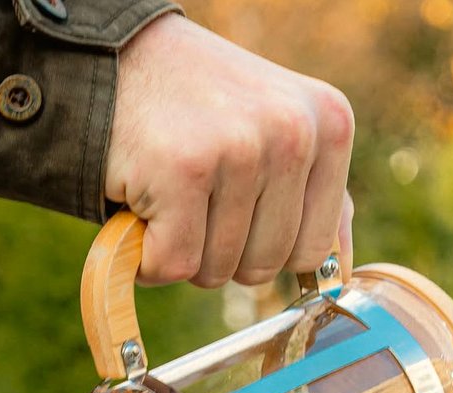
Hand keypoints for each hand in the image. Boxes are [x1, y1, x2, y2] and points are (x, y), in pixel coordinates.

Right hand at [104, 13, 353, 288]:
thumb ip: (319, 198)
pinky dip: (147, 256)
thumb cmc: (199, 109)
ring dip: (181, 249)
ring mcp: (241, 148)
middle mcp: (294, 132)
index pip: (314, 251)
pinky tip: (143, 204)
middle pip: (266, 267)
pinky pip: (175, 265)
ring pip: (218, 270)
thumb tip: (341, 273)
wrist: (111, 58)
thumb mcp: (278, 132)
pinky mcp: (184, 167)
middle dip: (222, 251)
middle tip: (196, 192)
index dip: (265, 244)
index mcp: (328, 126)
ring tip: (170, 188)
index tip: (237, 199)